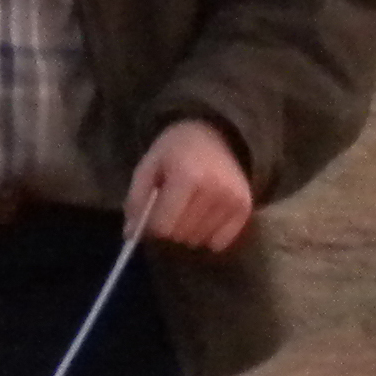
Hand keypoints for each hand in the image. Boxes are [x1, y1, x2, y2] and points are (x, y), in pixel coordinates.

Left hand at [126, 120, 252, 252]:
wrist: (216, 133)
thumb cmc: (176, 150)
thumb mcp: (148, 166)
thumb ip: (136, 199)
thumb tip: (130, 234)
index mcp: (186, 176)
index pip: (163, 226)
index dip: (152, 226)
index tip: (152, 215)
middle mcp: (214, 190)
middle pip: (180, 235)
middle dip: (169, 228)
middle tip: (171, 207)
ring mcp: (232, 200)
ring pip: (198, 240)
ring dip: (188, 231)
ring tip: (189, 206)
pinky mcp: (245, 208)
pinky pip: (219, 242)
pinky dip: (208, 235)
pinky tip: (204, 215)